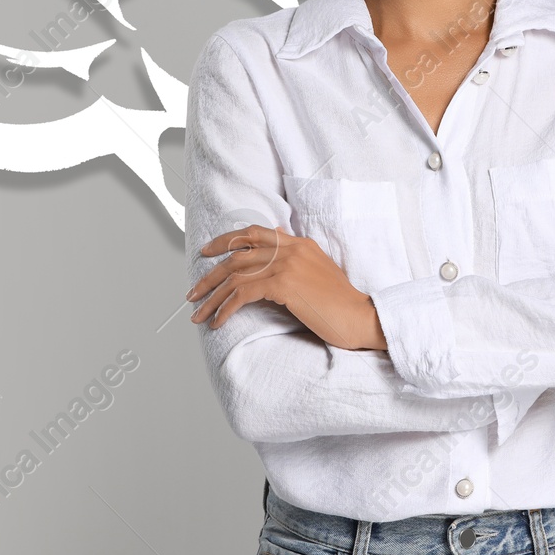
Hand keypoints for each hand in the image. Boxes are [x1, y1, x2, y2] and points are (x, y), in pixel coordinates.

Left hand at [186, 225, 384, 350]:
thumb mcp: (319, 271)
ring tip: (199, 313)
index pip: (255, 233)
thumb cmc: (341, 303)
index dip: (227, 240)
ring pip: (236, 275)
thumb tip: (275, 241)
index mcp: (299, 244)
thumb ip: (296, 257)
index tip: (208, 252)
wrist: (361, 317)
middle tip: (193, 291)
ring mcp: (287, 265)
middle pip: (238, 254)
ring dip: (212, 296)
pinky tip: (218, 321)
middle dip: (210, 274)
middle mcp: (291, 249)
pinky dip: (226, 308)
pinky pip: (243, 293)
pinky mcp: (284, 285)